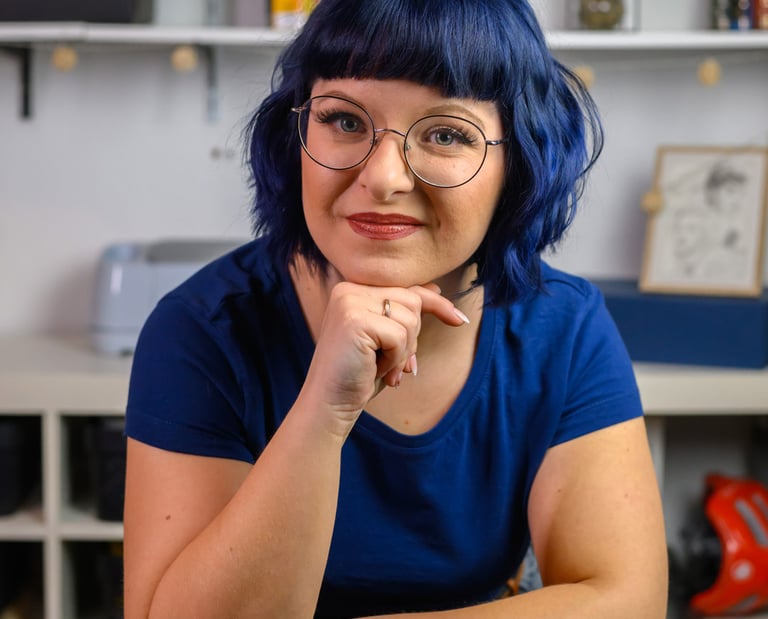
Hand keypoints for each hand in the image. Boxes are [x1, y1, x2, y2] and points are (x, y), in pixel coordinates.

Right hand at [298, 281, 468, 436]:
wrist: (329, 404)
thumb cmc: (359, 375)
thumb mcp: (388, 340)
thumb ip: (405, 313)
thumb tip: (435, 287)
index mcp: (354, 289)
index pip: (407, 289)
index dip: (436, 303)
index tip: (459, 321)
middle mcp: (349, 289)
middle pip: (413, 301)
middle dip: (412, 338)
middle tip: (391, 363)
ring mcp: (350, 302)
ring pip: (410, 318)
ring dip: (403, 351)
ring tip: (381, 367)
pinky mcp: (354, 320)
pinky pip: (399, 335)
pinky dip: (394, 358)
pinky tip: (375, 369)